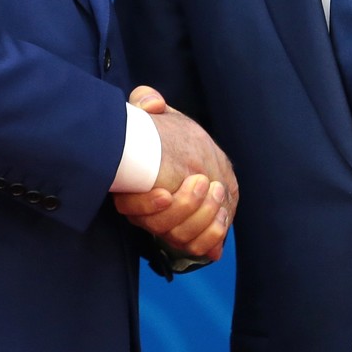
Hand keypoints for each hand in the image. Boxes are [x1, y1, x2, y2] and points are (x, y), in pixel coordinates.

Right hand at [113, 85, 236, 259]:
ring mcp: (171, 226)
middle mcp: (150, 213)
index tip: (163, 193)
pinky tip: (222, 213)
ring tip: (216, 191)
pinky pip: (199, 249)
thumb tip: (151, 104)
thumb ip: (147, 102)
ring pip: (181, 238)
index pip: (129, 208)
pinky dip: (213, 235)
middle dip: (185, 207)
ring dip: (203, 217)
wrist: (195, 155)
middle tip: (202, 182)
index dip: (145, 206)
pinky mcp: (194, 234)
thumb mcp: (157, 115)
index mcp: (134, 189)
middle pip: (160, 226)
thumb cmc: (170, 136)